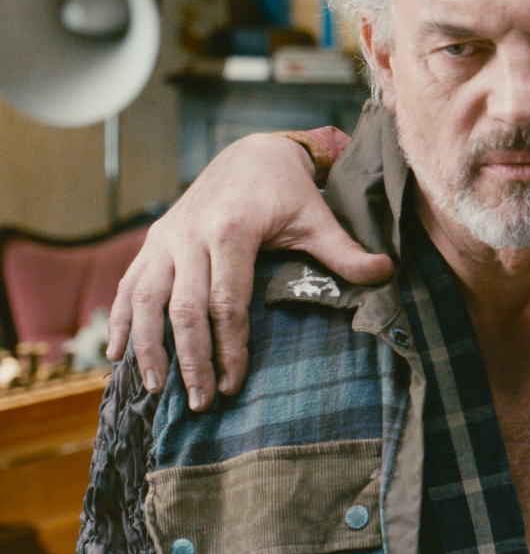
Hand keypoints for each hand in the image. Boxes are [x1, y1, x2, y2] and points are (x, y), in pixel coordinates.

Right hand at [107, 133, 392, 408]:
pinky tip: (118, 355)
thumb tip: (386, 273)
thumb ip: (345, 252)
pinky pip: (128, 285)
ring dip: (147, 346)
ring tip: (155, 388)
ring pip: (144, 298)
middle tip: (200, 401)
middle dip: (190, 359)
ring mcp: (167, 238)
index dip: (229, 346)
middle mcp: (191, 234)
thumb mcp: (318, 218)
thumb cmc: (287, 190)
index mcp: (233, 230)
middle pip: (184, 308)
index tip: (235, 383)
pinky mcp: (153, 241)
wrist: (251, 152)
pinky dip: (121, 320)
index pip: (227, 300)